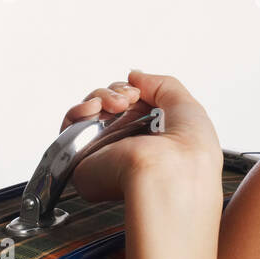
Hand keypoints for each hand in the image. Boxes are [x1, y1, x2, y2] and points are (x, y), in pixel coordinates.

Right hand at [60, 69, 223, 216]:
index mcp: (158, 142)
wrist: (167, 180)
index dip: (135, 92)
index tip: (139, 91)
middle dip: (119, 92)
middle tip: (130, 97)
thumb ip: (162, 86)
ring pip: (91, 113)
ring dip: (101, 97)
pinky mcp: (82, 162)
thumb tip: (136, 77)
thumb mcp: (188, 108)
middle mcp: (130, 149)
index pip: (137, 109)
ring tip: (116, 104)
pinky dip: (79, 110)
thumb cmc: (188, 156)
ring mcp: (105, 155)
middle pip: (112, 107)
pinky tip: (94, 109)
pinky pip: (71, 128)